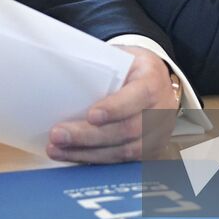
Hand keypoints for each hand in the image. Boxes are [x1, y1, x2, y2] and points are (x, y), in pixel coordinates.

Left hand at [46, 47, 177, 162]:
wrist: (157, 82)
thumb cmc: (133, 69)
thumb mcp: (122, 56)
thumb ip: (100, 66)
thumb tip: (62, 73)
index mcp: (153, 80)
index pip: (139, 96)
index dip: (115, 108)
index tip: (91, 115)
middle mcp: (161, 110)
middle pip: (128, 130)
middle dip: (89, 136)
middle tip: (58, 135)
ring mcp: (158, 134)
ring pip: (124, 151)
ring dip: (87, 153)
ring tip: (57, 149)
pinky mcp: (150, 152)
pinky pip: (122, 162)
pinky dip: (95, 161)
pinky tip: (73, 157)